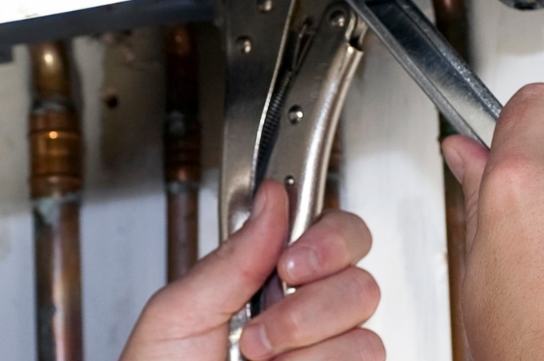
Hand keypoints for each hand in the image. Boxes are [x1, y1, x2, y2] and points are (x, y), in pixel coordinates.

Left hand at [120, 180, 383, 360]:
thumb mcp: (176, 316)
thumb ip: (231, 258)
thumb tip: (274, 197)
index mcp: (264, 286)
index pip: (332, 235)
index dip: (326, 239)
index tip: (290, 263)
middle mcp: (304, 322)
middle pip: (362, 281)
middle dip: (311, 306)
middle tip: (261, 331)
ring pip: (367, 335)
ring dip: (306, 351)